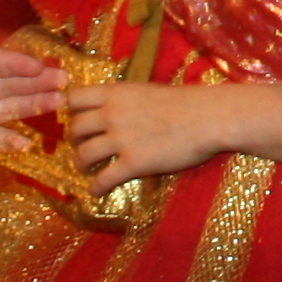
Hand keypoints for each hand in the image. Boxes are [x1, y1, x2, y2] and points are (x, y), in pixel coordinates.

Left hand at [58, 76, 235, 190]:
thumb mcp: (147, 91)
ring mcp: (121, 139)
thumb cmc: (185, 102)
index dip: (73, 110)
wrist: (209, 118)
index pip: (74, 98)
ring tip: (87, 168)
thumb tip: (113, 109)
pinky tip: (97, 190)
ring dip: (81, 164)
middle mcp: (112, 114)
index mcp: (116, 93)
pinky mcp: (133, 163)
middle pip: (75, 128)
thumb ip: (125, 100)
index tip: (79, 118)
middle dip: (75, 140)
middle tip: (83, 145)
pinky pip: (103, 179)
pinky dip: (96, 187)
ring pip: (83, 154)